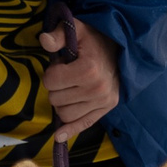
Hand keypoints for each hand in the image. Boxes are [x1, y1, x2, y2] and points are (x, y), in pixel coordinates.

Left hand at [40, 15, 120, 142]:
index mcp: (88, 69)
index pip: (51, 81)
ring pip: (65, 114)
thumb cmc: (94, 39)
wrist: (121, 49)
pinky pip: (83, 125)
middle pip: (55, 99)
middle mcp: (97, 89)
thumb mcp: (77, 30)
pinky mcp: (106, 109)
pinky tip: (59, 136)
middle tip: (66, 76)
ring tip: (71, 88)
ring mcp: (103, 102)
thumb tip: (44, 40)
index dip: (51, 73)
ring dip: (61, 103)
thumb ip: (59, 35)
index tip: (60, 65)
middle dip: (55, 88)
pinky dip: (70, 131)